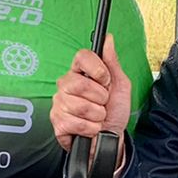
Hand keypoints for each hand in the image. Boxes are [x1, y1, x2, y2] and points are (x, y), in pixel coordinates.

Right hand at [51, 33, 132, 151]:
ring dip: (97, 115)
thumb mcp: (120, 85)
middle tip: (102, 103)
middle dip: (99, 97)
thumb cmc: (114, 112)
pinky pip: (75, 122)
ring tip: (97, 117)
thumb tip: (108, 39)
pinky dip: (90, 128)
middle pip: (79, 83)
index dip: (97, 69)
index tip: (106, 81)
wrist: (112, 138)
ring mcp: (59, 104)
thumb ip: (112, 62)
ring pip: (79, 105)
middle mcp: (66, 85)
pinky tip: (90, 128)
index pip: (81, 56)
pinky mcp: (58, 123)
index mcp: (80, 73)